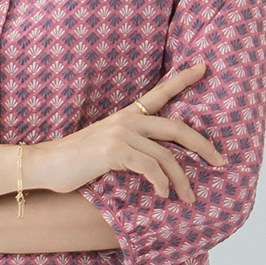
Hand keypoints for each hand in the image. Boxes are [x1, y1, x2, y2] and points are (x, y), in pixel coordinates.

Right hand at [27, 63, 223, 203]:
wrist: (45, 164)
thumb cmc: (75, 162)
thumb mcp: (106, 148)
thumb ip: (131, 148)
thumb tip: (155, 165)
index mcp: (127, 116)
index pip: (160, 93)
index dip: (183, 79)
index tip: (203, 67)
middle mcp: (127, 120)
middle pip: (177, 128)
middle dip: (203, 146)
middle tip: (220, 161)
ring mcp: (121, 133)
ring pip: (167, 156)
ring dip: (182, 180)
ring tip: (189, 197)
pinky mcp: (115, 151)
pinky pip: (151, 168)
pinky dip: (161, 183)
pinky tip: (162, 195)